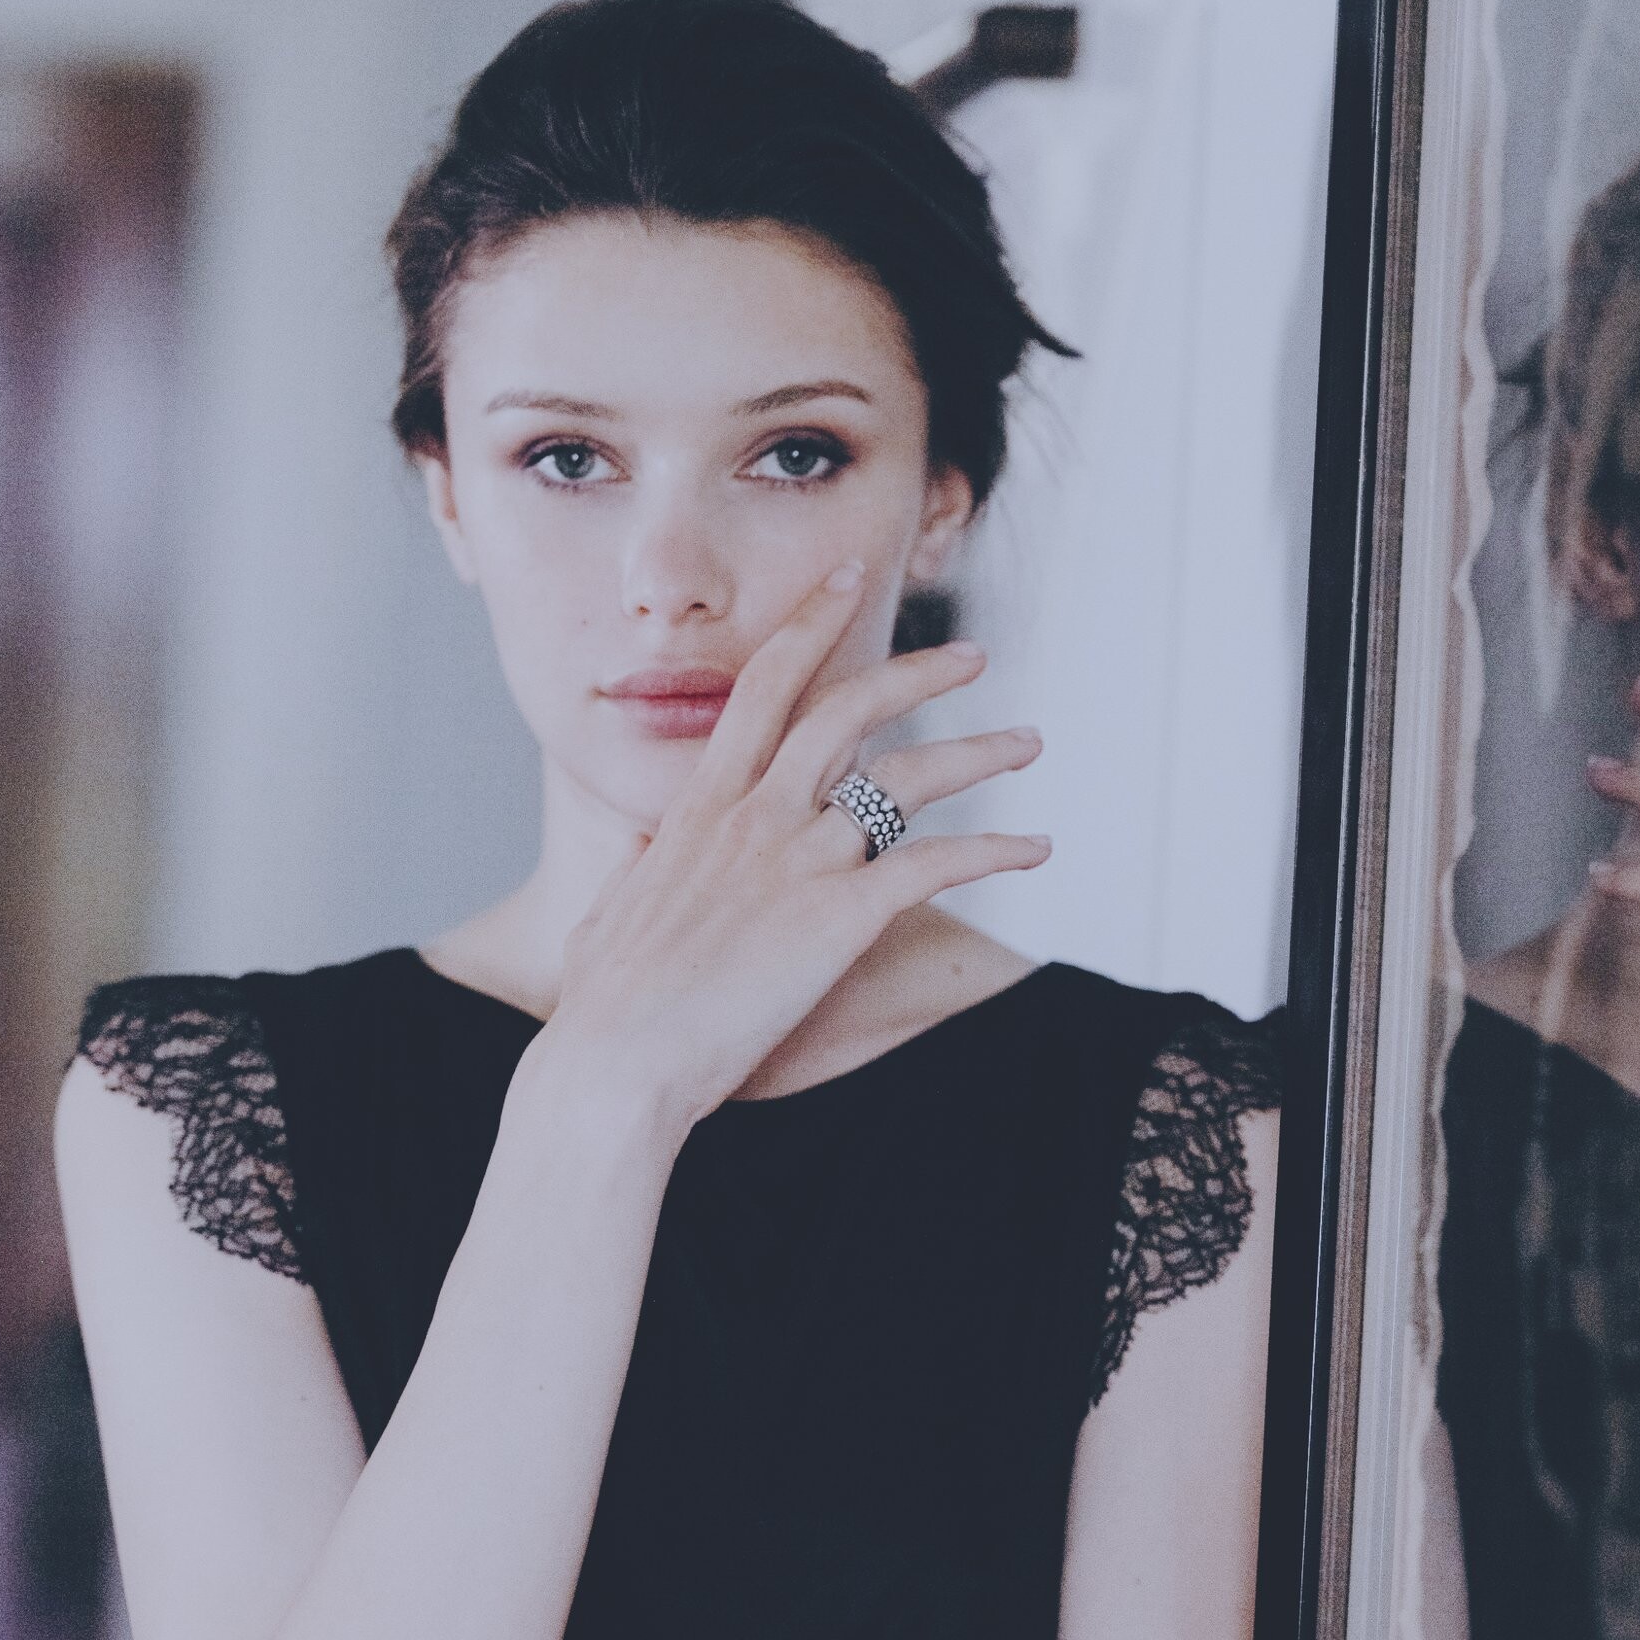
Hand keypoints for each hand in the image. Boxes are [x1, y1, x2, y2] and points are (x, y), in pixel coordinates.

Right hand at [540, 561, 1049, 1132]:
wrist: (617, 1059)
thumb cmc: (604, 1007)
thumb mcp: (609, 917)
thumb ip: (634, 875)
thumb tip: (634, 860)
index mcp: (701, 807)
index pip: (762, 688)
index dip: (808, 625)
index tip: (844, 580)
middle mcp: (755, 816)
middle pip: (848, 708)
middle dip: (917, 670)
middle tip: (970, 654)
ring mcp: (799, 860)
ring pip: (908, 776)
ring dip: (978, 751)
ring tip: (1028, 741)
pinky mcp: (840, 915)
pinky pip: (937, 862)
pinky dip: (995, 850)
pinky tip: (1035, 849)